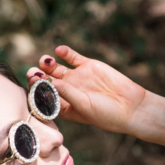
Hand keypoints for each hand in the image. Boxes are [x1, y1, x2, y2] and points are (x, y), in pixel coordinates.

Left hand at [28, 45, 146, 134]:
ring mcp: (76, 77)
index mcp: (63, 106)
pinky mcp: (87, 66)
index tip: (33, 86)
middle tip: (33, 73)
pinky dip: (64, 52)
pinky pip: (72, 57)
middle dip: (38, 76)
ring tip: (45, 61)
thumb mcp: (84, 106)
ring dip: (47, 63)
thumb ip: (67, 93)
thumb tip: (49, 82)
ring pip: (56, 68)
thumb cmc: (106, 115)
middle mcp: (67, 91)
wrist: (131, 106)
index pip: (43, 97)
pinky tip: (58, 50)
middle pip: (46, 81)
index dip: (35, 91)